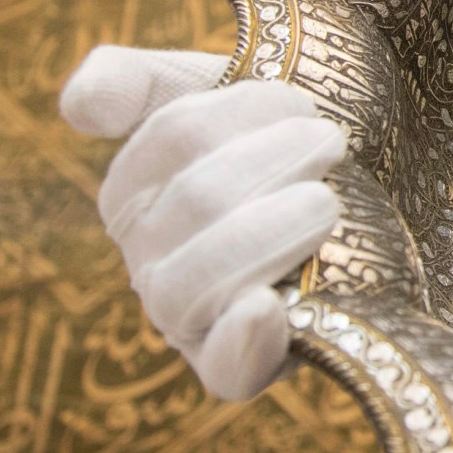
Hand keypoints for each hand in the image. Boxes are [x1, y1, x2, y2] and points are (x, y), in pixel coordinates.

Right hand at [60, 46, 346, 400]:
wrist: (373, 198)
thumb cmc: (281, 141)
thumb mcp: (216, 92)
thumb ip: (137, 83)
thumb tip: (79, 108)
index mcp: (133, 190)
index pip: (177, 134)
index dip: (246, 110)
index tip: (300, 102)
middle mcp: (148, 259)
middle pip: (196, 200)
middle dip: (274, 162)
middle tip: (331, 143)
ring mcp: (190, 319)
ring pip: (192, 284)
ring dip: (271, 231)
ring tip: (328, 202)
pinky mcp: (240, 366)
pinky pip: (224, 370)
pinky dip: (241, 340)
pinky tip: (267, 308)